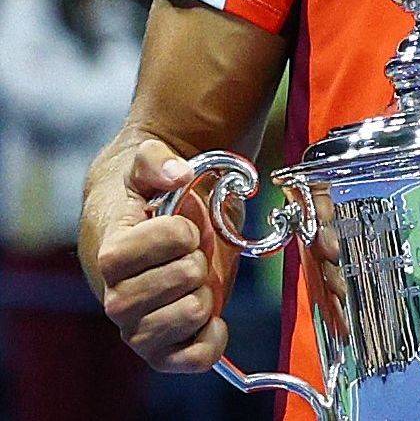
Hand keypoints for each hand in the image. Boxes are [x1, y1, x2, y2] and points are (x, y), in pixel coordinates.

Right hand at [93, 141, 231, 371]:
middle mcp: (115, 297)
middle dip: (193, 261)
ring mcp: (137, 327)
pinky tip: (213, 316)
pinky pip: (191, 358)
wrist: (159, 220)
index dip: (170, 235)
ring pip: (181, 320)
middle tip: (193, 252)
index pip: (125, 255)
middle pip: (165, 287)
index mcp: (107, 253)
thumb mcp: (148, 163)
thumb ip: (156, 160)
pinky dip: (211, 338)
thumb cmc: (151, 194)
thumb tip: (178, 174)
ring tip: (196, 279)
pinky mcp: (162, 349)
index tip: (185, 224)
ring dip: (204, 294)